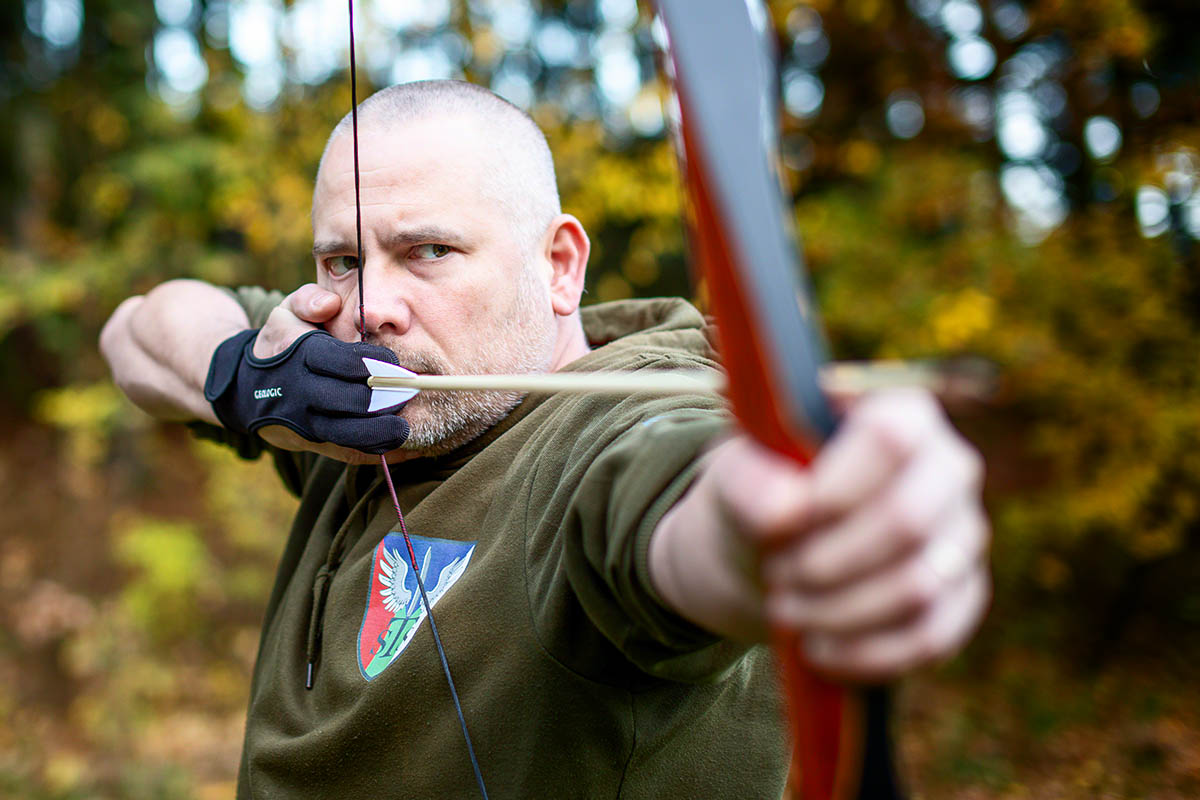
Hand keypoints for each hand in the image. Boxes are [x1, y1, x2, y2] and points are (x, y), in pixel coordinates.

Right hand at [204, 285, 410, 456]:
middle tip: (410, 392)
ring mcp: (304, 423)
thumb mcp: (286, 312)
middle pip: (349, 402)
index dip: (373, 363)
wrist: (246, 387)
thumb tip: (330, 304)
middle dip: (384, 399)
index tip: (395, 363)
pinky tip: (404, 445)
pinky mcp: (313, 444)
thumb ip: (309, 300)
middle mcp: (299, 393)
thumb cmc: (282, 342)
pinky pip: (348, 453)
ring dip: (382, 431)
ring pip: (348, 434)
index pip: (341, 361)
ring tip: (407, 424)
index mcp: (297, 355)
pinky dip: (378, 451)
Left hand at [650, 389, 988, 682]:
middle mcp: (948, 468)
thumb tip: (786, 510)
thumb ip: (748, 481)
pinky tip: (818, 649)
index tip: (785, 521)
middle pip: (909, 520)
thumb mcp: (735, 479)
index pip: (892, 437)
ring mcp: (964, 535)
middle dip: (827, 561)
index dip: (836, 488)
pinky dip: (865, 653)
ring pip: (918, 586)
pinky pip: (931, 637)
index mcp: (900, 413)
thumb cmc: (761, 496)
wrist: (771, 553)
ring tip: (784, 607)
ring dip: (836, 610)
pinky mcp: (963, 596)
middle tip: (776, 573)